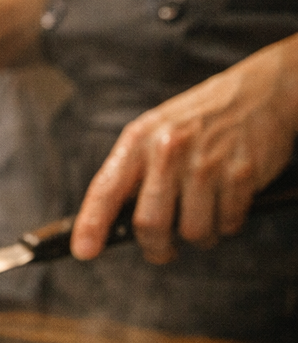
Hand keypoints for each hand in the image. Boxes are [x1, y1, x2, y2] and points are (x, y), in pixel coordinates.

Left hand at [72, 34, 297, 262]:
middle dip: (155, 248)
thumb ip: (132, 171)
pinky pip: (228, 223)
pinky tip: (225, 205)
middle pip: (151, 223)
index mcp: (138, 140)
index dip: (92, 224)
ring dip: (197, 238)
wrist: (259, 91)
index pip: (107, 189)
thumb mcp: (153, 131)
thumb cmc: (197, 119)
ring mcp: (207, 163)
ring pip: (193, 231)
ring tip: (200, 220)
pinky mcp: (242, 173)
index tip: (84, 251)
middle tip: (161, 250)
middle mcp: (169, 151)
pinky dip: (226, 225)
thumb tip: (112, 221)